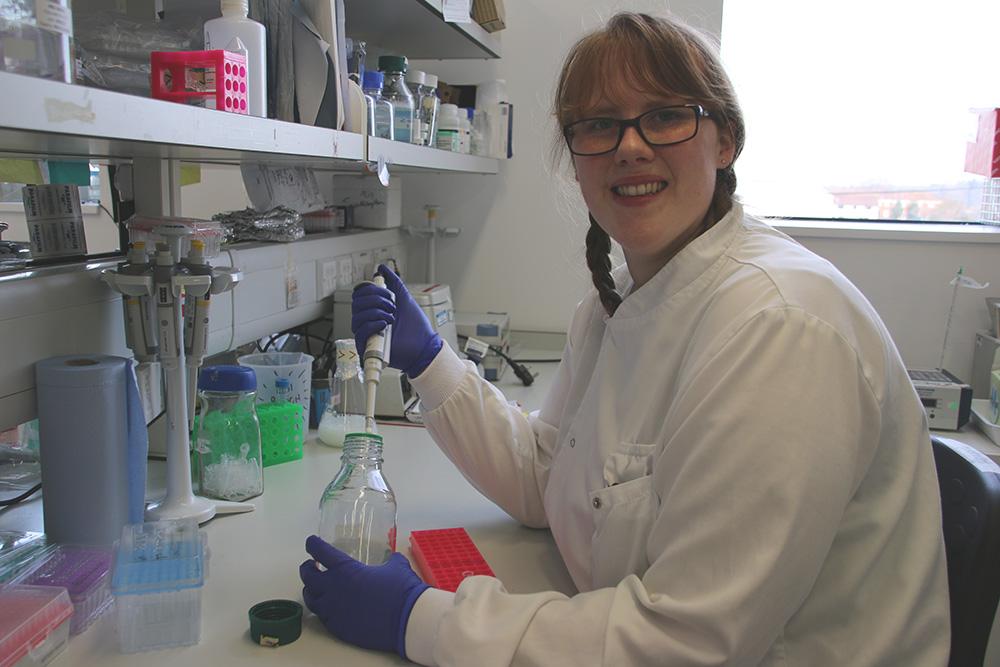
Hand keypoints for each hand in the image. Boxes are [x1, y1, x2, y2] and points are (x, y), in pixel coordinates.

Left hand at [299, 535, 428, 657]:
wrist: (407, 620)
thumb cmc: (402, 589)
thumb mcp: (396, 566)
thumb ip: (389, 560)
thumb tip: (392, 558)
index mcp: (345, 569)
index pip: (320, 551)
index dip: (313, 544)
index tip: (311, 542)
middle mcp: (333, 588)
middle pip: (308, 576)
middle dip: (307, 568)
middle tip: (311, 565)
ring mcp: (333, 610)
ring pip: (310, 599)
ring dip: (311, 590)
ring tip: (315, 588)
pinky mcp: (338, 628)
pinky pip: (323, 617)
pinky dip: (323, 609)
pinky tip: (330, 607)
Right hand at [352, 264, 442, 377]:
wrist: (423, 345)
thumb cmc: (416, 326)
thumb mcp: (404, 298)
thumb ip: (393, 282)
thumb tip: (382, 268)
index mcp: (374, 309)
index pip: (359, 294)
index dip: (371, 290)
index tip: (388, 294)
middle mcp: (368, 320)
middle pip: (356, 303)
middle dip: (376, 300)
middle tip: (392, 306)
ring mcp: (367, 333)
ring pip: (357, 316)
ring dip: (377, 312)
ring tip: (392, 317)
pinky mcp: (367, 345)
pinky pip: (360, 331)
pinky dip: (372, 324)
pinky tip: (384, 324)